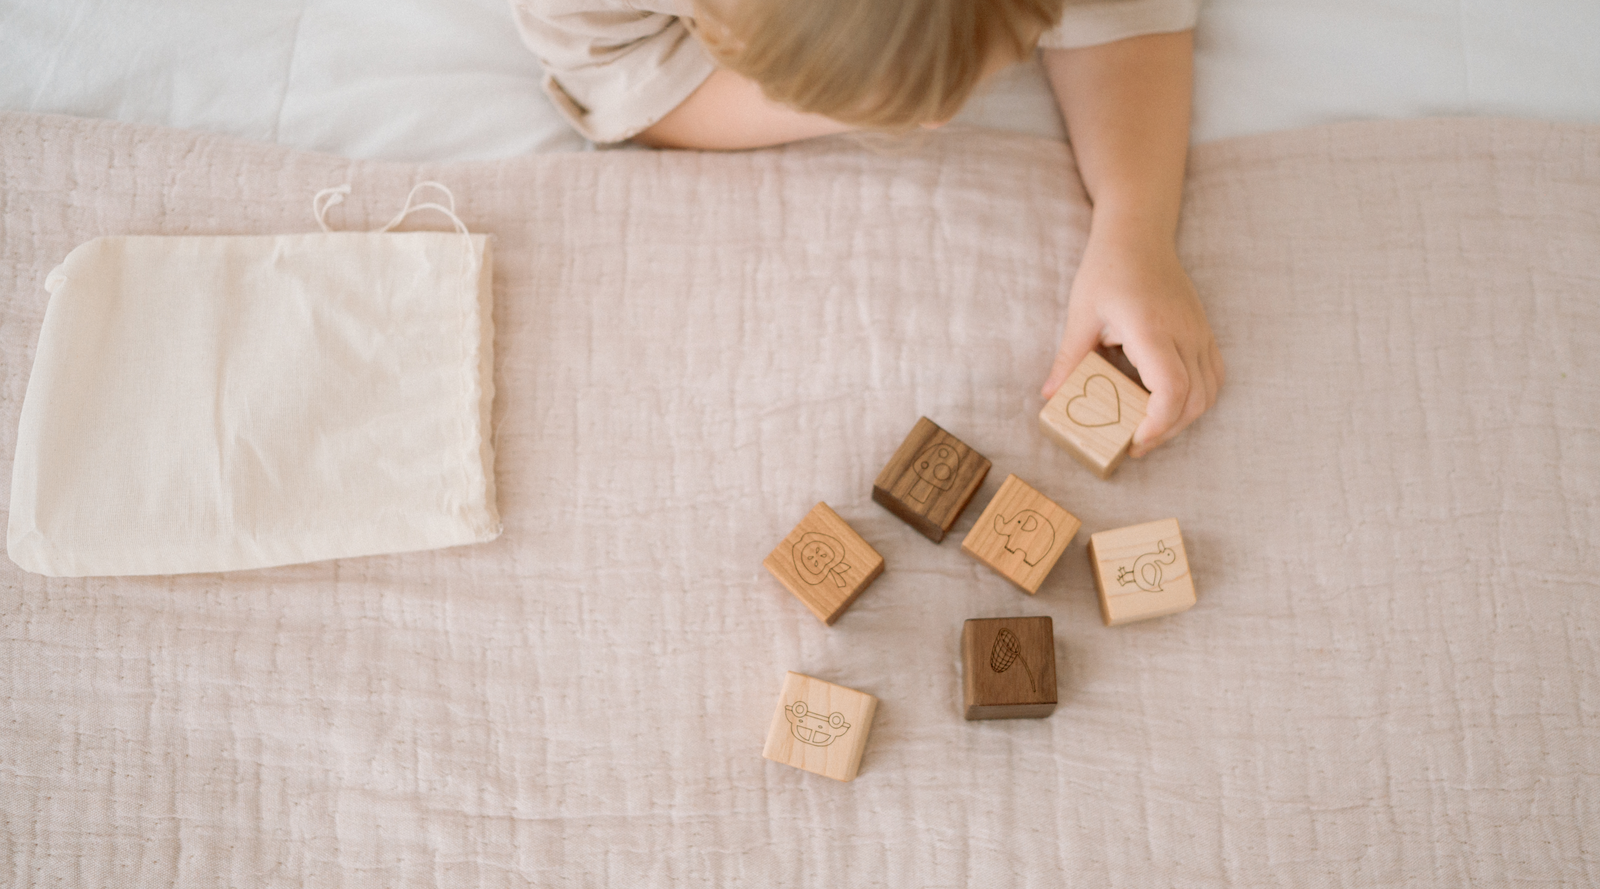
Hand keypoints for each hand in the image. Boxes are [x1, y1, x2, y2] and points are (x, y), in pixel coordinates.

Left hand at [1041, 227, 1222, 457]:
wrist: (1138, 236)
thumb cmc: (1108, 270)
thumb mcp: (1081, 314)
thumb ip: (1069, 359)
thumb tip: (1050, 397)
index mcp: (1152, 329)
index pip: (1172, 389)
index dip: (1158, 425)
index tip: (1134, 441)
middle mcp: (1184, 333)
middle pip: (1194, 400)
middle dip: (1167, 431)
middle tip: (1134, 444)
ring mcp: (1199, 333)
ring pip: (1210, 392)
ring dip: (1184, 418)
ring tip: (1151, 428)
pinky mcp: (1204, 332)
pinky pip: (1214, 376)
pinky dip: (1198, 399)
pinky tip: (1169, 404)